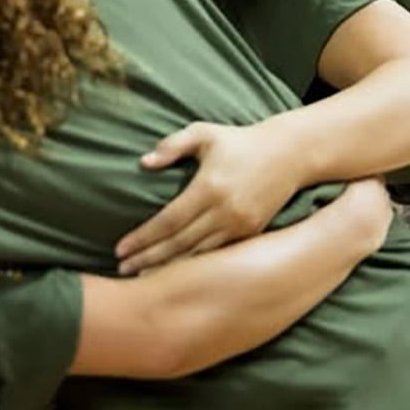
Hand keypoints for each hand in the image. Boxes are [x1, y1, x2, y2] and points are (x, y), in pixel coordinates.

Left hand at [116, 120, 299, 272]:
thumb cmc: (238, 140)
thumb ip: (172, 145)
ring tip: (143, 277)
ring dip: (171, 267)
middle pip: (180, 243)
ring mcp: (241, 227)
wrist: (289, 155)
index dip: (143, 238)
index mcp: (208, 188)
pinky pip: (220, 255)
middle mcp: (225, 212)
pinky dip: (197, 266)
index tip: (120, 249)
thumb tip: (144, 162)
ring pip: (200, 255)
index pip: (168, 221)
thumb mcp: (203, 133)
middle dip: (149, 258)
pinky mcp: (253, 234)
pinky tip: (180, 274)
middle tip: (123, 269)